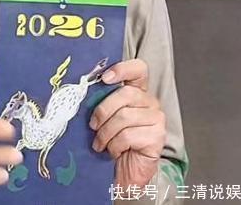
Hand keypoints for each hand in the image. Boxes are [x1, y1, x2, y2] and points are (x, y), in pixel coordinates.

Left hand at [89, 58, 165, 188]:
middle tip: (93, 125)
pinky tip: (113, 151)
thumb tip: (83, 89)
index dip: (122, 69)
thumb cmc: (113, 140)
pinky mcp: (157, 137)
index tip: (104, 78)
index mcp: (137, 91)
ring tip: (100, 142)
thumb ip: (101, 99)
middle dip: (103, 111)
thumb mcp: (105, 116)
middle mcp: (150, 101)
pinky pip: (128, 135)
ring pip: (124, 117)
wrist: (126, 171)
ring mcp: (156, 118)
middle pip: (125, 94)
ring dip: (106, 133)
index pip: (138, 69)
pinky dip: (114, 145)